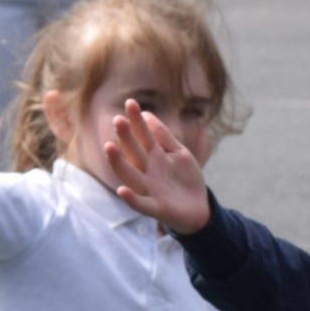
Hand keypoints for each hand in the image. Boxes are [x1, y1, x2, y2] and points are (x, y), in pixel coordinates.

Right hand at [106, 100, 212, 235]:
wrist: (200, 207)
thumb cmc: (186, 178)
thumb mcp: (179, 153)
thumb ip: (164, 137)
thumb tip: (147, 114)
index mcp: (153, 156)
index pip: (142, 135)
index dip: (137, 120)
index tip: (131, 102)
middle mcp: (147, 171)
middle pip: (133, 152)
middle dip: (125, 137)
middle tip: (118, 120)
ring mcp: (149, 189)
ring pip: (130, 175)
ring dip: (118, 163)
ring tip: (109, 147)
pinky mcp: (156, 208)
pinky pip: (140, 204)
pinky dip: (131, 199)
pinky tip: (122, 190)